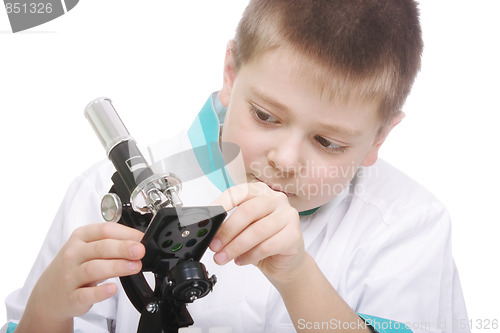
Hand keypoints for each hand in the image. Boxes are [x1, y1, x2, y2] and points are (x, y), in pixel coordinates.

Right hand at [20, 222, 144, 326]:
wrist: (49, 294)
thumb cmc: (74, 266)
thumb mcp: (89, 248)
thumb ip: (111, 244)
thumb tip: (138, 243)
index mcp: (80, 237)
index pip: (104, 230)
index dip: (126, 233)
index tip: (142, 238)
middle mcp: (74, 254)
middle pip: (100, 248)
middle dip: (123, 248)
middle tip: (140, 251)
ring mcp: (70, 276)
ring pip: (94, 268)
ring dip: (116, 266)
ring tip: (134, 266)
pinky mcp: (72, 297)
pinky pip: (86, 294)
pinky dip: (100, 292)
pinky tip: (112, 288)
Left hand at [209, 182, 304, 283]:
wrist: (285, 262)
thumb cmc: (263, 241)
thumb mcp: (244, 229)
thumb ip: (232, 224)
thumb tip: (212, 231)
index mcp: (262, 192)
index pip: (240, 192)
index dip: (223, 202)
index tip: (210, 216)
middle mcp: (277, 200)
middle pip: (248, 211)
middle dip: (227, 231)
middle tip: (215, 245)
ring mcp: (288, 216)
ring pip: (257, 231)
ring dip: (236, 246)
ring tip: (223, 257)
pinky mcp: (294, 236)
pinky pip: (267, 246)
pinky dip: (250, 255)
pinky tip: (241, 260)